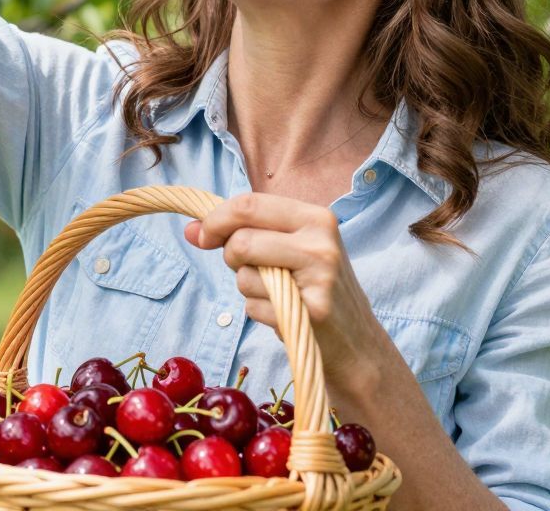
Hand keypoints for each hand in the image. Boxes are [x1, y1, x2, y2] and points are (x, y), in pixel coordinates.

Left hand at [185, 194, 393, 397]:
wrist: (357, 343)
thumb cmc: (313, 289)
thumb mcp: (290, 249)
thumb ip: (245, 232)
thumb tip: (192, 230)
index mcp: (316, 217)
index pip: (250, 204)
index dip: (215, 219)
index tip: (202, 235)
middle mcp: (321, 241)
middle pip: (241, 240)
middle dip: (230, 258)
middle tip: (247, 269)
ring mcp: (320, 276)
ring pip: (244, 275)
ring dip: (248, 289)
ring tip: (279, 295)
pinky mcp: (313, 311)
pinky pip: (254, 307)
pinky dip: (259, 313)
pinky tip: (286, 315)